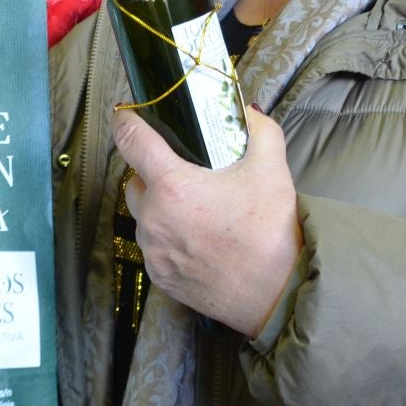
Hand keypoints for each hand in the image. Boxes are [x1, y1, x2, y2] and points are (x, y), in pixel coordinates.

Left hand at [116, 106, 301, 337]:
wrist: (279, 293)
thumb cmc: (272, 232)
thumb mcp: (272, 168)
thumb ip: (258, 130)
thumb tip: (247, 112)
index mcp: (173, 187)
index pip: (130, 140)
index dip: (126, 122)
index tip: (128, 116)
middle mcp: (154, 219)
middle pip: (134, 182)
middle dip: (153, 174)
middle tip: (186, 175)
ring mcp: (154, 252)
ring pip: (143, 217)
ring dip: (159, 209)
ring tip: (196, 212)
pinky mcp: (160, 278)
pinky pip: (153, 248)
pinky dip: (167, 240)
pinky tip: (198, 240)